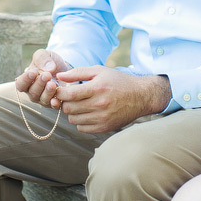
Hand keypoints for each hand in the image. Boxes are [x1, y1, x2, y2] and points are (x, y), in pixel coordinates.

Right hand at [15, 49, 71, 107]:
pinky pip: (54, 106)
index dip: (25, 79)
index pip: (21, 84)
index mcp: (27, 81)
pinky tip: (57, 100)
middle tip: (46, 75)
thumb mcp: (44, 54)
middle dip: (39, 83)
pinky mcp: (54, 103)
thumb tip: (48, 69)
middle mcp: (33, 92)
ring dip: (47, 92)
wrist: (64, 67)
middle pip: (32, 92)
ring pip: (43, 99)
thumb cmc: (49, 62)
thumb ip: (42, 58)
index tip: (33, 72)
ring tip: (53, 83)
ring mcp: (43, 99)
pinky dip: (55, 104)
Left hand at [54, 66, 170, 133]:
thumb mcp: (100, 71)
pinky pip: (82, 128)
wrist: (140, 96)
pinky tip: (87, 113)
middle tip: (70, 98)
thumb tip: (59, 76)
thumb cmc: (119, 81)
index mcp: (97, 88)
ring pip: (74, 120)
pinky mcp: (105, 128)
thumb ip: (78, 72)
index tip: (61, 90)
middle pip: (69, 108)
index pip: (69, 95)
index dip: (60, 93)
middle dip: (65, 102)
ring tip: (79, 105)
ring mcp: (102, 118)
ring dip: (72, 112)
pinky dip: (80, 122)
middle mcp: (100, 104)